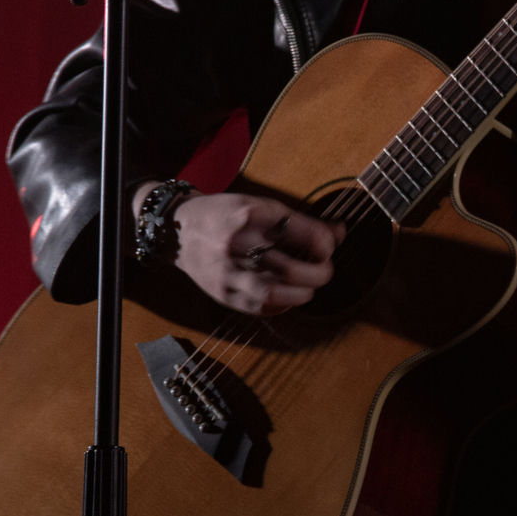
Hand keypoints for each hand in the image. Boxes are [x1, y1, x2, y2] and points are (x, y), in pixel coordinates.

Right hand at [136, 186, 342, 314]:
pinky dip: (283, 306)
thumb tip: (340, 232)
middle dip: (320, 273)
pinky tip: (287, 296)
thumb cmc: (224, 215)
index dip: (325, 244)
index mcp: (250, 214)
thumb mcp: (260, 206)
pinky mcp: (223, 294)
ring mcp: (229, 272)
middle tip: (324, 269)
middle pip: (293, 269)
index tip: (327, 246)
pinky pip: (262, 309)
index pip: (303, 234)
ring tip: (307, 285)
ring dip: (303, 293)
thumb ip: (300, 222)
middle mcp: (238, 243)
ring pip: (278, 295)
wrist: (177, 231)